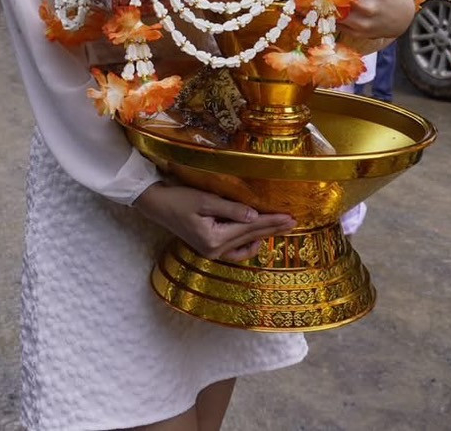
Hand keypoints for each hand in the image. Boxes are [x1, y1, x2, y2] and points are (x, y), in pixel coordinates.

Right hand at [133, 181, 295, 261]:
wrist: (157, 204)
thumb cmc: (179, 198)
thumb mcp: (205, 200)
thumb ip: (231, 209)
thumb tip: (254, 216)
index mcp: (214, 238)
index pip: (250, 228)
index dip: (271, 221)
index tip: (290, 217)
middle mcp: (214, 250)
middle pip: (250, 237)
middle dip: (272, 228)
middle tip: (293, 221)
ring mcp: (211, 251)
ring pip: (245, 244)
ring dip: (263, 236)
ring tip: (280, 227)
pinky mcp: (208, 247)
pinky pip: (234, 250)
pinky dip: (247, 244)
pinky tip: (256, 238)